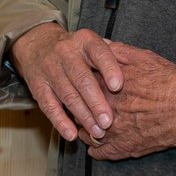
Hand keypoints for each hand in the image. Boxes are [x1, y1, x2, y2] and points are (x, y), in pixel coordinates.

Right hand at [11, 23, 123, 142]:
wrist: (38, 44)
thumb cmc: (76, 50)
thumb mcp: (93, 44)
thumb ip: (113, 56)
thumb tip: (137, 73)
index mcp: (85, 41)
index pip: (99, 53)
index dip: (109, 69)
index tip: (118, 86)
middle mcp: (66, 52)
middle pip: (82, 79)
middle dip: (96, 102)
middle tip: (109, 121)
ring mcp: (50, 69)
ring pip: (67, 95)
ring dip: (83, 116)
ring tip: (98, 132)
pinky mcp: (38, 86)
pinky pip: (49, 106)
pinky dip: (60, 122)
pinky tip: (72, 134)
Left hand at [88, 41, 175, 160]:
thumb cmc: (169, 82)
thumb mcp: (144, 57)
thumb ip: (118, 51)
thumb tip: (101, 44)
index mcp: (105, 85)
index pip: (81, 83)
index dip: (82, 83)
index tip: (84, 83)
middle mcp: (104, 108)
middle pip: (80, 109)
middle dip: (82, 107)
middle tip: (84, 105)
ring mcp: (112, 131)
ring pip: (87, 132)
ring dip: (87, 128)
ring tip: (91, 124)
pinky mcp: (123, 148)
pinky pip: (99, 152)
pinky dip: (96, 149)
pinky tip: (98, 144)